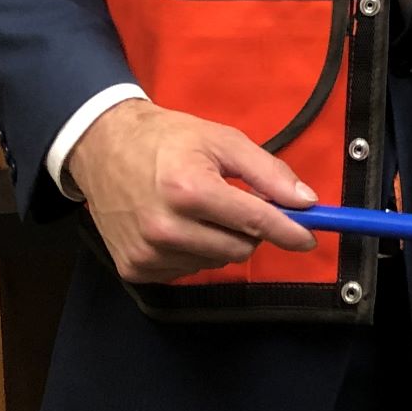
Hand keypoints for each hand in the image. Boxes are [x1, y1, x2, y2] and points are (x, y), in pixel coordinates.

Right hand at [66, 97, 318, 282]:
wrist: (102, 147)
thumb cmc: (168, 139)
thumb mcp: (222, 141)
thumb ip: (267, 172)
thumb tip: (306, 202)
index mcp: (189, 189)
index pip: (254, 221)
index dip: (288, 230)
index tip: (309, 237)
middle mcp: (166, 228)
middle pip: (239, 249)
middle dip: (250, 230)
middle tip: (238, 204)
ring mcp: (147, 253)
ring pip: (215, 263)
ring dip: (220, 241)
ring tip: (200, 209)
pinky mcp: (134, 269)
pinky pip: (187, 271)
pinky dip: (194, 252)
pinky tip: (179, 226)